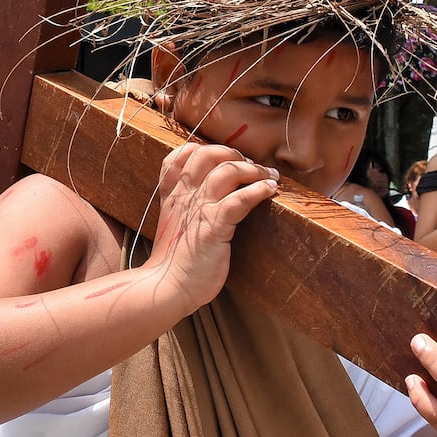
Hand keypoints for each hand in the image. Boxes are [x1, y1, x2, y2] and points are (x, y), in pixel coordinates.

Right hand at [145, 142, 279, 314]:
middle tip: (252, 165)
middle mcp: (184, 196)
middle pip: (207, 154)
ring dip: (253, 170)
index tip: (225, 159)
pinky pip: (239, 200)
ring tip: (269, 177)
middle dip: (233, 154)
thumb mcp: (173, 226)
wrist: (166, 287)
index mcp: (172, 195)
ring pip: (227, 171)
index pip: (180, 156)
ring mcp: (198, 210)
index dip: (204, 150)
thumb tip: (207, 198)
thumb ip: (185, 208)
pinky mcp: (214, 228)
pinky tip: (269, 192)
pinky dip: (258, 191)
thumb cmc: (174, 261)